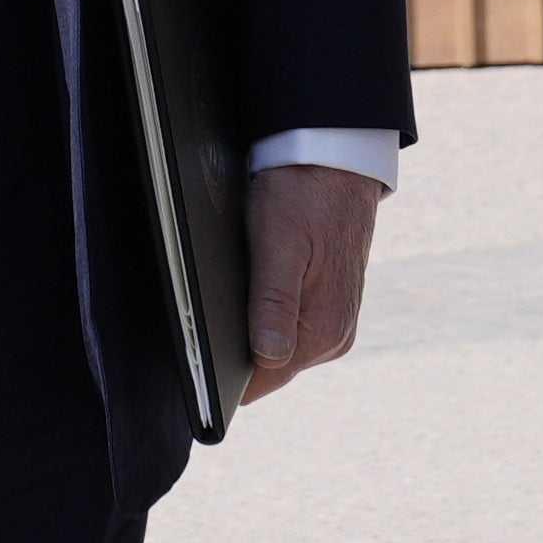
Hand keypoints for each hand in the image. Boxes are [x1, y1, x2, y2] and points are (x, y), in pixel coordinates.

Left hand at [239, 163, 382, 403]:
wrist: (338, 160)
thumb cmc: (306, 195)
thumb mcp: (278, 243)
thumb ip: (273, 305)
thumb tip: (266, 358)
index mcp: (323, 330)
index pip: (261, 382)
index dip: (224, 370)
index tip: (203, 343)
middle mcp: (335, 336)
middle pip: (266, 367)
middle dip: (236, 342)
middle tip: (220, 295)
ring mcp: (335, 322)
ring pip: (275, 345)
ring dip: (251, 323)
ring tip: (245, 279)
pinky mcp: (330, 305)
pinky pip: (288, 325)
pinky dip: (267, 309)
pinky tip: (260, 278)